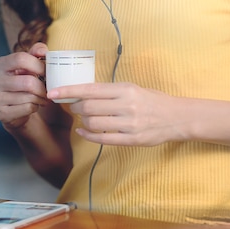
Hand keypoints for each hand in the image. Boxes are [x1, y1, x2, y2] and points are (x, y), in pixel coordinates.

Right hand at [0, 42, 47, 130]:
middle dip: (43, 86)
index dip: (38, 64)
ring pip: (29, 97)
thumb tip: (43, 50)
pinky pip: (27, 108)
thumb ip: (35, 52)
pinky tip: (34, 104)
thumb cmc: (20, 80)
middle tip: (49, 88)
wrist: (11, 107)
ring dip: (41, 97)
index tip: (47, 71)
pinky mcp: (1, 114)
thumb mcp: (26, 64)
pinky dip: (36, 106)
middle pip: (27, 82)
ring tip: (43, 96)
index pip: (20, 59)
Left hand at [47, 82, 186, 145]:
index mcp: (124, 89)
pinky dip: (88, 135)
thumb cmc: (151, 99)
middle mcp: (126, 105)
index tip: (53, 92)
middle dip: (75, 107)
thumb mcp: (132, 88)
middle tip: (73, 106)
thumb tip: (83, 92)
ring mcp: (128, 124)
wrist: (176, 117)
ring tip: (83, 118)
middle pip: (88, 107)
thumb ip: (109, 91)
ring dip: (82, 121)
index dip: (68, 91)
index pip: (89, 89)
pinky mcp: (131, 140)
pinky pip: (103, 139)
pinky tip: (83, 132)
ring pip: (93, 123)